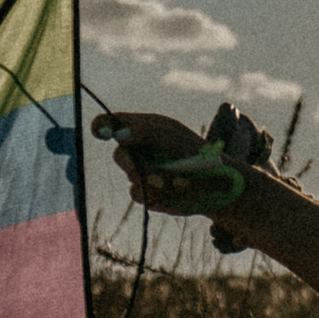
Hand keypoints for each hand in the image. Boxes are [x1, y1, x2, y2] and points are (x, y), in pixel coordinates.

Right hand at [90, 110, 243, 215]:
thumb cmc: (198, 154)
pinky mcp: (148, 194)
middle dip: (133, 162)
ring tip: (180, 180)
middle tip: (142, 168)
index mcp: (145, 129)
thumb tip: (118, 133)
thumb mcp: (171, 136)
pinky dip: (157, 193)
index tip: (99, 131)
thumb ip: (144, 132)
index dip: (102, 125)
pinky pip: (139, 194)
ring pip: (132, 177)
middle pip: (121, 154)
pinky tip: (176, 190)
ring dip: (154, 179)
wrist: (218, 186)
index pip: (113, 123)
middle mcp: (141, 150)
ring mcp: (143, 173)